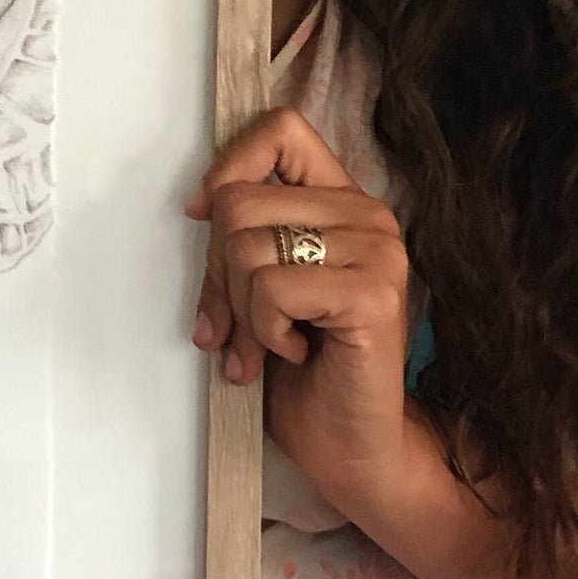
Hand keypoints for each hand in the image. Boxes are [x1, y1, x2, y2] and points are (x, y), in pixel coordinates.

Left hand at [184, 105, 412, 510]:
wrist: (350, 447)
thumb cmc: (303, 375)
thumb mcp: (257, 290)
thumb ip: (242, 239)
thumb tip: (199, 206)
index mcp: (342, 203)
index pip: (280, 130)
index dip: (228, 168)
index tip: (202, 217)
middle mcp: (368, 216)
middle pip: (239, 203)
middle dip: (217, 275)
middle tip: (236, 327)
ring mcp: (379, 252)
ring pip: (247, 248)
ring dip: (240, 312)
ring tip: (267, 345)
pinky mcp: (374, 294)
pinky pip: (272, 288)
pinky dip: (263, 331)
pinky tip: (295, 352)